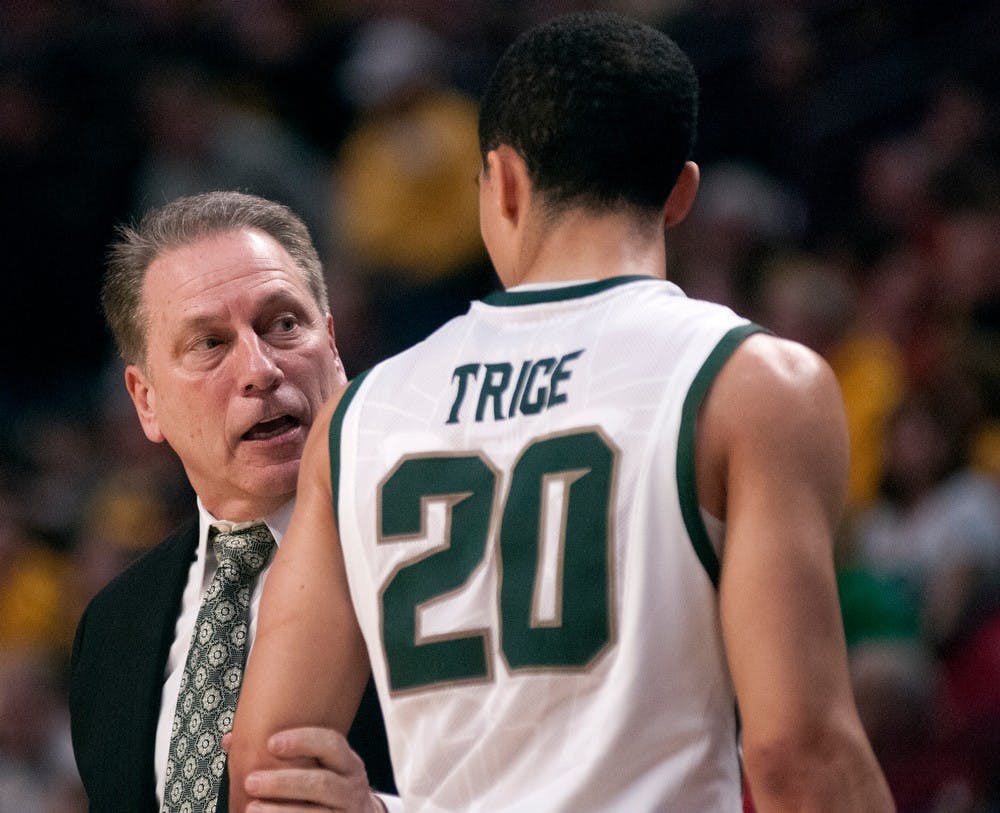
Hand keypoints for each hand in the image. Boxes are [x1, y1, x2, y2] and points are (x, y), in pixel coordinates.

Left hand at [233, 727, 383, 811]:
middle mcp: (350, 788)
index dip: (303, 740)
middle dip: (284, 782)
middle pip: (321, 783)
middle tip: (251, 781)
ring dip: (281, 811)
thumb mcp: (321, 767)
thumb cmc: (329, 789)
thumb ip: (285, 754)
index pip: (331, 744)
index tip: (272, 743)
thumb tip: (231, 740)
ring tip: (251, 808)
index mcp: (347, 764)